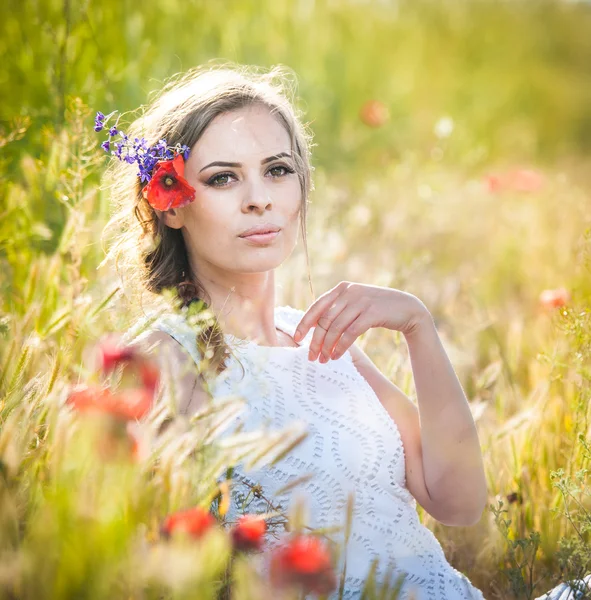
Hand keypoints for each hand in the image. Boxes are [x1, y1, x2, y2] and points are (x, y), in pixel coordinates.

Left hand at [294, 281, 429, 361]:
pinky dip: (341, 346)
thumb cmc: (377, 310)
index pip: (317, 307)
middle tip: (312, 357)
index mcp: (341, 289)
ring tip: (325, 359)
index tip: (297, 339)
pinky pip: (350, 333)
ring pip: (336, 328)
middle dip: (316, 341)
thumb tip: (315, 328)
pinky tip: (337, 355)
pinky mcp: (371, 313)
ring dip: (328, 346)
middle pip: (325, 320)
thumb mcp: (355, 305)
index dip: (305, 323)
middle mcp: (349, 292)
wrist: (407, 308)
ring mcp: (361, 301)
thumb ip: (338, 311)